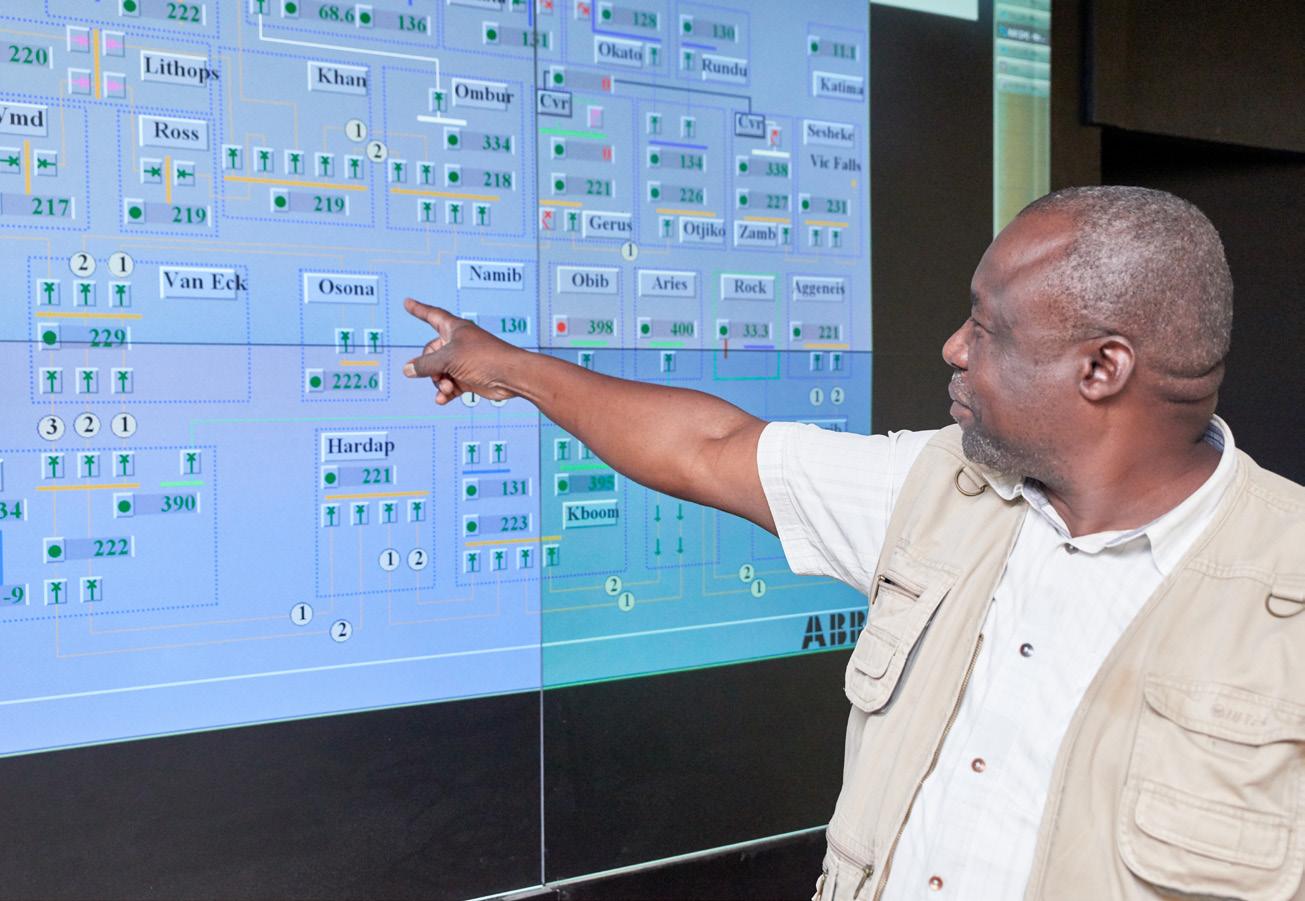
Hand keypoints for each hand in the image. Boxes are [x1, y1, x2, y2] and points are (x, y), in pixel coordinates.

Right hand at [402, 298, 522, 404]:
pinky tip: (442, 399)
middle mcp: (458, 343)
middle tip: (436, 375)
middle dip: (429, 367)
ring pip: (439, 372)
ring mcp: (463, 361)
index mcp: (454, 329)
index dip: (418, 309)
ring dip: (439, 382)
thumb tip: (408, 370)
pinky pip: (450, 385)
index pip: (431, 315)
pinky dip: (445, 392)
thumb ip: (425, 364)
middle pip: (431, 353)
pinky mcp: (469, 378)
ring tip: (446, 388)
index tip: (407, 303)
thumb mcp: (448, 359)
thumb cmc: (484, 358)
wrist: (510, 376)